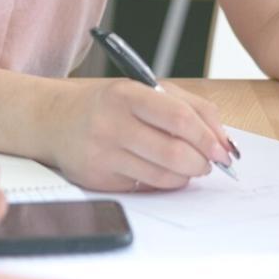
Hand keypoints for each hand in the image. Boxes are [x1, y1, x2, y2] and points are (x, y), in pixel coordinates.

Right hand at [45, 80, 234, 190]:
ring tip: (186, 166)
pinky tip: (158, 170)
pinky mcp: (98, 180)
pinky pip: (144, 188)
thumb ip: (189, 107)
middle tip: (208, 163)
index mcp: (127, 94)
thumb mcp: (145, 90)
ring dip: (185, 176)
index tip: (223, 150)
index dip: (208, 137)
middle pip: (175, 153)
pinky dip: (162, 183)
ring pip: (163, 177)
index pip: (179, 118)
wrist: (54, 119)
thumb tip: (223, 141)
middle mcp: (112, 123)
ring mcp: (103, 154)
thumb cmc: (108, 103)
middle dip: (202, 163)